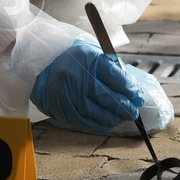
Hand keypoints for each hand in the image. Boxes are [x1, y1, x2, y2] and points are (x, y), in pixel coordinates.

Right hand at [30, 39, 145, 132]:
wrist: (41, 64)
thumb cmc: (72, 59)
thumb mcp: (92, 54)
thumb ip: (110, 68)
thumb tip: (131, 88)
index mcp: (91, 60)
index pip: (118, 79)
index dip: (132, 91)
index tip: (138, 97)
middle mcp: (81, 78)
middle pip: (111, 99)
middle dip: (127, 107)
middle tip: (134, 110)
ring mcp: (72, 96)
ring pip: (101, 114)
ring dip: (116, 117)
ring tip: (123, 116)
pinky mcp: (65, 110)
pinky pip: (88, 123)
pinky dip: (101, 125)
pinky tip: (109, 123)